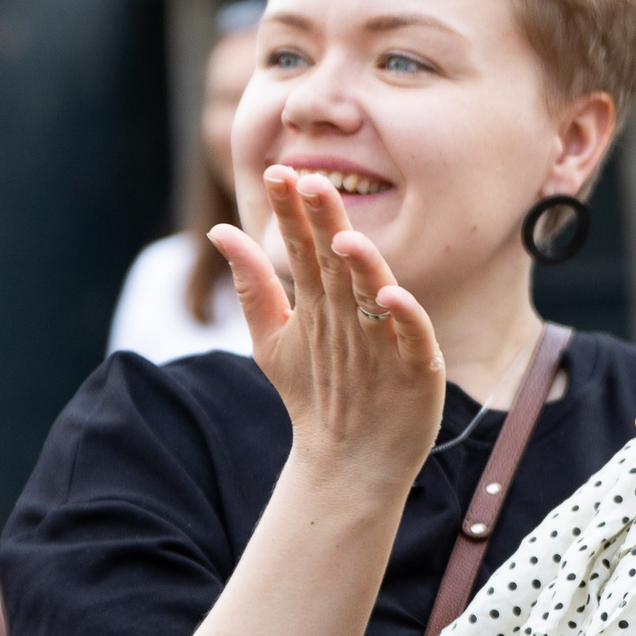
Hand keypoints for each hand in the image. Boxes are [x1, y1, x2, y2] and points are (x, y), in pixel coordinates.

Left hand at [210, 166, 444, 484]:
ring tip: (344, 238)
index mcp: (323, 298)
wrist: (348, 461)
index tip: (275, 174)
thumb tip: (219, 230)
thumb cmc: (313, 394)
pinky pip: (412, 335)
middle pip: (339, 260)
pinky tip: (387, 297)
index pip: (304, 245)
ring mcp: (388, 336)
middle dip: (327, 221)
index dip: (291, 212)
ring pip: (375, 291)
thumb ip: (251, 285)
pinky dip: (404, 315)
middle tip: (311, 181)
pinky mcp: (416, 366)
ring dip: (364, 264)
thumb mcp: (272, 338)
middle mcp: (357, 309)